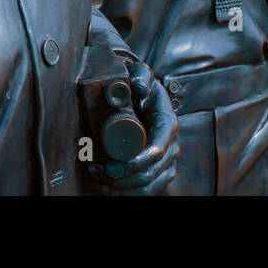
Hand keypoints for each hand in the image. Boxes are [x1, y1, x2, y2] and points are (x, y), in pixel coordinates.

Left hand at [87, 60, 179, 194]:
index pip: (156, 153)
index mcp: (168, 126)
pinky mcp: (158, 172)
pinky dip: (125, 193)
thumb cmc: (140, 85)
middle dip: (121, 179)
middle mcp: (171, 147)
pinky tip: (105, 187)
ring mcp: (166, 162)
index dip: (133, 164)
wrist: (143, 94)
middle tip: (95, 172)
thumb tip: (139, 89)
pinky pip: (145, 190)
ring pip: (148, 187)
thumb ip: (141, 76)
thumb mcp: (141, 74)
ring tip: (96, 178)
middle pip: (150, 174)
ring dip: (121, 189)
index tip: (110, 167)